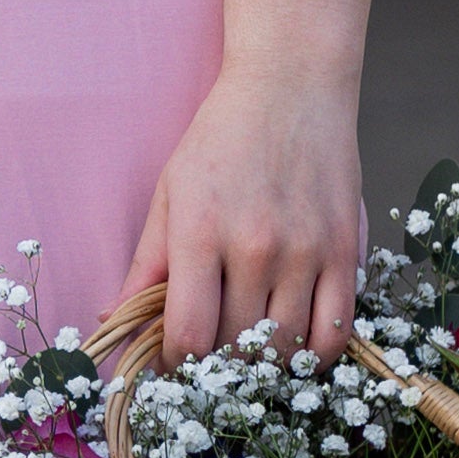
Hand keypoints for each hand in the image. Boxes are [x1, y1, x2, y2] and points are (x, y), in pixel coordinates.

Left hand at [117, 64, 365, 362]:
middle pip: (236, 348)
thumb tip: (113, 320)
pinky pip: (336, 330)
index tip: (173, 365)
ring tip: (248, 357)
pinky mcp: (346, 250)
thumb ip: (146, 263)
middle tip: (209, 367)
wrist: (292, 87)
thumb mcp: (170, 193)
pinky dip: (315, 357)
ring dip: (263, 366)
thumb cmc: (221, 139)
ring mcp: (306, 250)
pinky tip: (296, 351)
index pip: (187, 333)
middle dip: (216, 370)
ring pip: (285, 348)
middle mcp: (255, 245)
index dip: (176, 366)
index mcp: (200, 231)